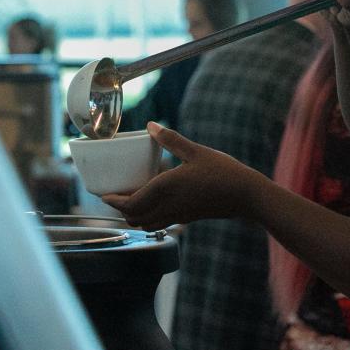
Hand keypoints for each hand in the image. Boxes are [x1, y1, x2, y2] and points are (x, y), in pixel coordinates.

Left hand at [101, 122, 260, 229]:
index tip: (103, 194)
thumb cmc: (223, 172)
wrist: (246, 196)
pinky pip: (160, 222)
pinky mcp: (187, 218)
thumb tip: (150, 126)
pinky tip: (155, 203)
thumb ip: (171, 140)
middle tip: (115, 195)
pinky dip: (149, 217)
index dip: (113, 201)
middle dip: (120, 209)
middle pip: (133, 217)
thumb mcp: (196, 151)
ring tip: (132, 199)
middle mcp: (168, 206)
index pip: (130, 204)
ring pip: (146, 223)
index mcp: (165, 188)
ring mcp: (178, 215)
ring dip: (134, 216)